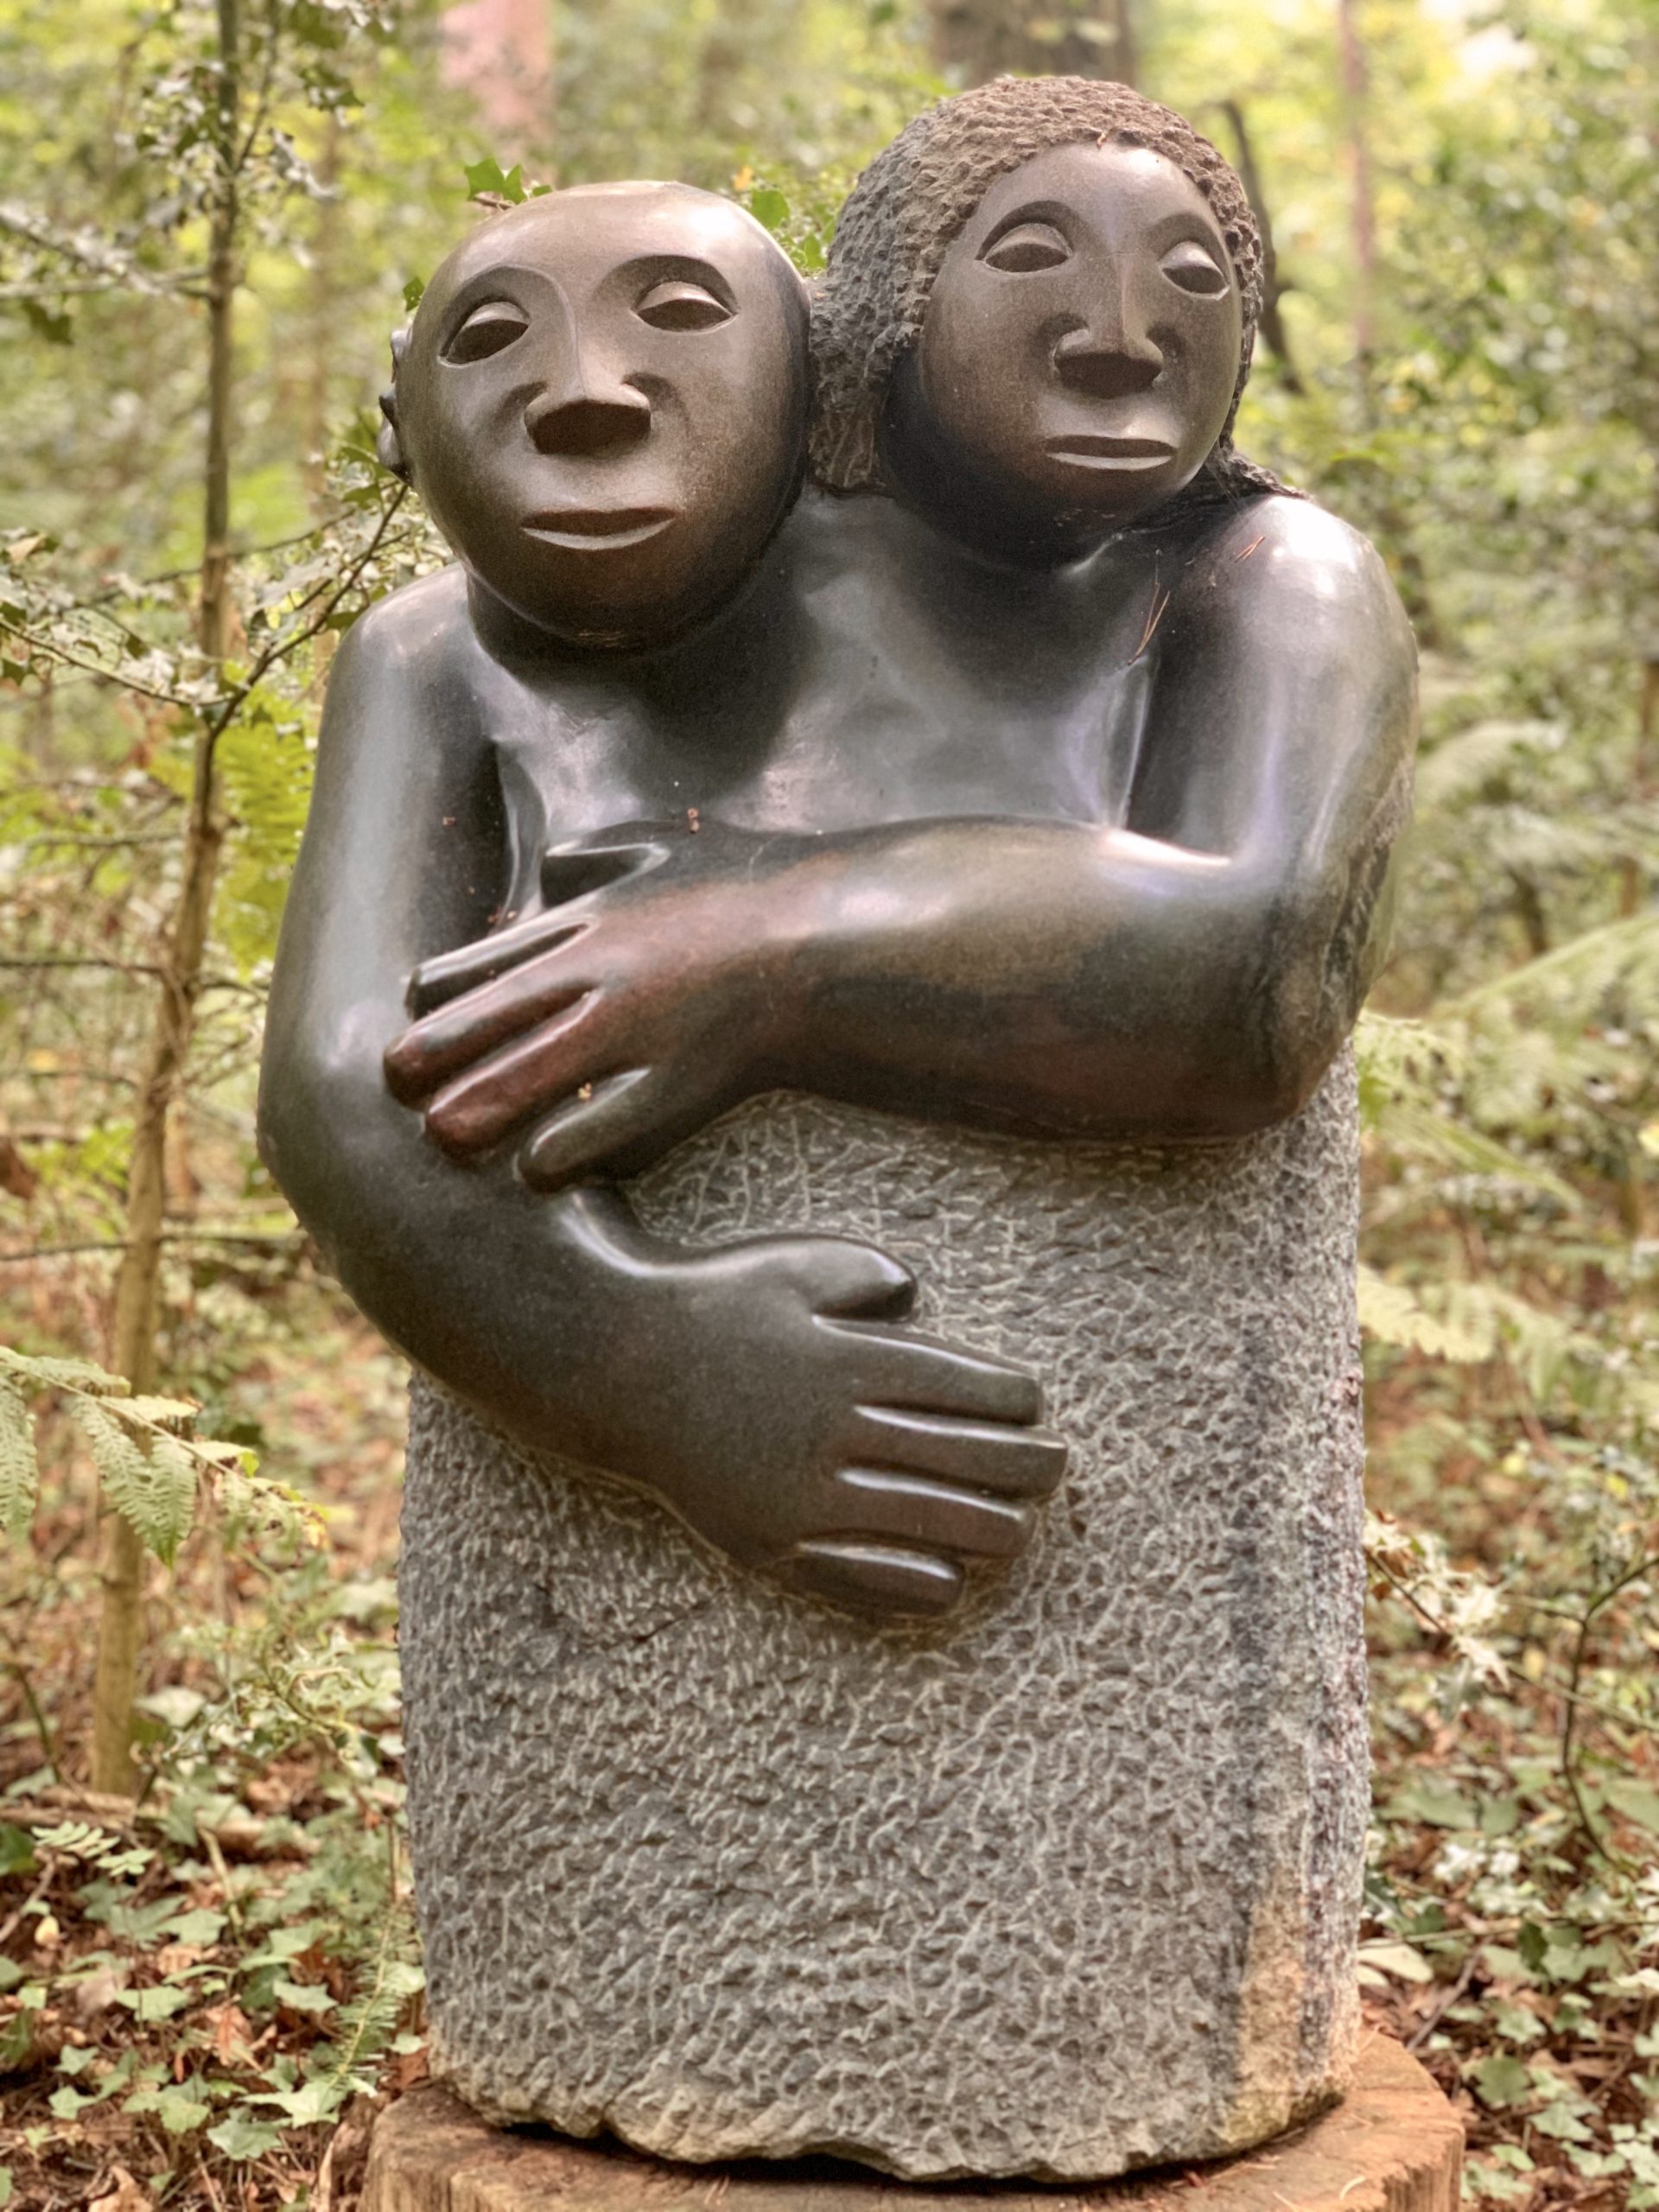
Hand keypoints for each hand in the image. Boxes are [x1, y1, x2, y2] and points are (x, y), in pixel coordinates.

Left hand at [383, 820, 801, 1185]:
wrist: (832, 940)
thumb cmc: (755, 893)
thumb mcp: (666, 849)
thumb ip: (599, 857)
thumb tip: (552, 864)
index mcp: (587, 921)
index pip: (482, 963)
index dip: (439, 1000)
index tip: (419, 1023)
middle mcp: (596, 975)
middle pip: (485, 1022)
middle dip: (432, 1057)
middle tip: (397, 1088)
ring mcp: (634, 1033)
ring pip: (525, 1080)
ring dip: (476, 1113)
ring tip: (445, 1140)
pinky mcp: (676, 1086)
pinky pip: (599, 1130)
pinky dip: (562, 1152)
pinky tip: (539, 1170)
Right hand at [624, 1222, 1065, 1619]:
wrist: (617, 1367)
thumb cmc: (717, 1304)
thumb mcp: (793, 1263)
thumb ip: (868, 1274)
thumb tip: (920, 1299)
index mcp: (849, 1363)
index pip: (968, 1390)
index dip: (1017, 1400)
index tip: (1034, 1403)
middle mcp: (832, 1433)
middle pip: (964, 1459)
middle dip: (1027, 1466)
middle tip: (1057, 1466)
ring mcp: (801, 1496)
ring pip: (928, 1523)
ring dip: (990, 1528)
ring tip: (1019, 1525)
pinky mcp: (772, 1543)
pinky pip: (861, 1577)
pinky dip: (916, 1583)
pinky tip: (950, 1580)